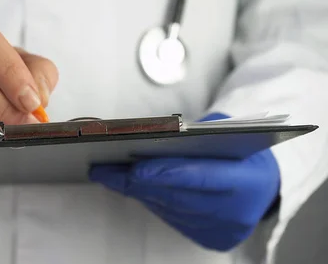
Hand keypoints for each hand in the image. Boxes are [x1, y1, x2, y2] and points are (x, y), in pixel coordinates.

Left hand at [89, 113, 280, 250]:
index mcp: (247, 181)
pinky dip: (150, 200)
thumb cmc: (244, 152)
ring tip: (108, 174)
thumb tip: (156, 134)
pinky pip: (170, 217)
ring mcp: (221, 230)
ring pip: (167, 209)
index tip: (133, 168)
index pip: (200, 178)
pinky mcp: (209, 239)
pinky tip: (131, 186)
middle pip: (175, 197)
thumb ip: (200, 132)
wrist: (265, 186)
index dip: (165, 173)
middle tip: (103, 170)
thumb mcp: (232, 130)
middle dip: (136, 182)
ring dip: (137, 191)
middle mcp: (235, 212)